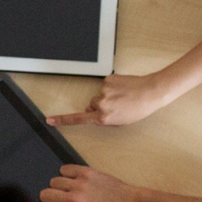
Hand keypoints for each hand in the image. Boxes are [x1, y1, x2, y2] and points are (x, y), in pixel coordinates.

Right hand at [36, 165, 140, 201]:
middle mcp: (75, 200)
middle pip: (45, 194)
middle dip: (51, 200)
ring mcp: (81, 184)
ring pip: (54, 181)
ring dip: (59, 187)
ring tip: (71, 193)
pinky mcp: (87, 172)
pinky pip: (65, 169)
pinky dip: (67, 175)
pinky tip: (75, 182)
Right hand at [49, 72, 170, 128]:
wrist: (151, 92)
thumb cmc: (138, 109)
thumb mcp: (121, 121)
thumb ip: (104, 119)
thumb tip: (93, 111)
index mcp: (104, 117)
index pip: (78, 119)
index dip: (62, 120)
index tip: (50, 120)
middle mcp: (101, 103)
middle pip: (91, 104)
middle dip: (100, 106)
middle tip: (117, 106)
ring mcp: (104, 90)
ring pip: (99, 94)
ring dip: (108, 96)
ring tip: (123, 97)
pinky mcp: (108, 79)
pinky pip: (106, 85)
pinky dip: (113, 87)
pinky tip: (124, 89)